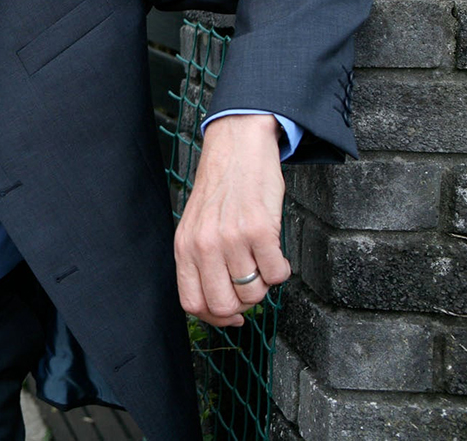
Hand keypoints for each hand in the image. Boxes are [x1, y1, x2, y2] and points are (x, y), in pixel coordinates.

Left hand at [174, 113, 289, 326]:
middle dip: (244, 304)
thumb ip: (201, 263)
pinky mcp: (260, 230)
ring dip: (264, 283)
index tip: (234, 315)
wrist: (238, 147)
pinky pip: (278, 275)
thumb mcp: (197, 227)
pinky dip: (282, 269)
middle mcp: (203, 246)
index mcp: (184, 247)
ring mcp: (231, 238)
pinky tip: (274, 249)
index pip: (193, 304)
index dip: (216, 318)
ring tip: (262, 258)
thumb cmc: (221, 190)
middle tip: (252, 282)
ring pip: (254, 293)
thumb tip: (223, 309)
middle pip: (224, 306)